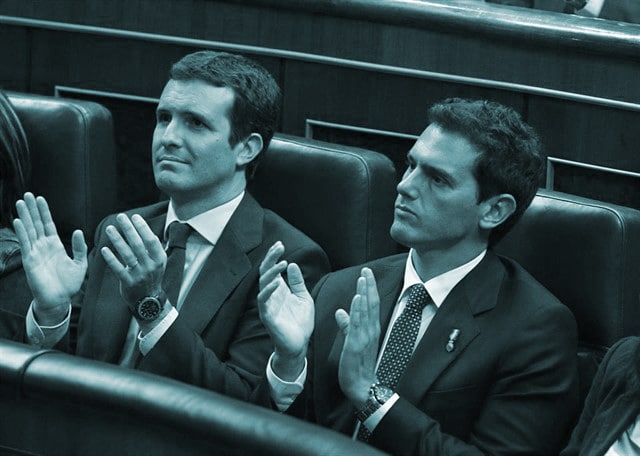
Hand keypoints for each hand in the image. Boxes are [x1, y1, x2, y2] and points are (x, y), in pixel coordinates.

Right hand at [13, 192, 87, 324]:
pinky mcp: (30, 261)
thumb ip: (80, 247)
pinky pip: (25, 244)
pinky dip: (22, 232)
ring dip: (25, 216)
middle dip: (32, 209)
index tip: (40, 198)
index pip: (48, 224)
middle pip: (36, 223)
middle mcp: (43, 246)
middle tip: (27, 194)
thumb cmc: (69, 284)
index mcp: (55, 245)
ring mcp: (35, 252)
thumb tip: (79, 231)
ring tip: (20, 202)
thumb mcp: (80, 263)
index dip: (44, 211)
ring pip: (29, 230)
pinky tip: (18, 221)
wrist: (59, 300)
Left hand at [100, 213, 166, 304]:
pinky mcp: (128, 282)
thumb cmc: (152, 277)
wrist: (148, 301)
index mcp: (159, 259)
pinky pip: (118, 268)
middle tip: (120, 217)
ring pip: (127, 254)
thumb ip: (155, 249)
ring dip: (118, 240)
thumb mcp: (159, 263)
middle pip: (138, 244)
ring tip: (109, 229)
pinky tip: (104, 249)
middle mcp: (150, 266)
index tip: (135, 216)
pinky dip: (111, 259)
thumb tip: (151, 234)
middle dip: (129, 229)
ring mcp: (139, 274)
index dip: (143, 228)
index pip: (151, 240)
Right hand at [258, 241, 313, 379]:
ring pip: (263, 285)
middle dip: (271, 258)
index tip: (280, 244)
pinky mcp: (268, 317)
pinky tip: (276, 282)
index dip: (274, 256)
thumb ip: (298, 282)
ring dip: (271, 272)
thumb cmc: (300, 323)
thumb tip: (293, 265)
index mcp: (278, 290)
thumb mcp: (303, 298)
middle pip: (265, 273)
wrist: (299, 345)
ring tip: (282, 263)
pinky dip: (268, 291)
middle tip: (279, 246)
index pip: (272, 269)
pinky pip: (264, 302)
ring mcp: (267, 306)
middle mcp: (270, 296)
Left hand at [336, 267, 379, 408]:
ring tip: (363, 277)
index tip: (367, 273)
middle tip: (367, 269)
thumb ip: (347, 326)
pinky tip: (357, 298)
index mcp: (369, 329)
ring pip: (366, 310)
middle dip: (369, 285)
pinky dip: (358, 310)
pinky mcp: (356, 344)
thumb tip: (341, 311)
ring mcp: (364, 337)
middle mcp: (370, 330)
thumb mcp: (351, 341)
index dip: (369, 288)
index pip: (371, 304)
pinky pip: (357, 324)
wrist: (361, 386)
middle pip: (371, 303)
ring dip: (364, 293)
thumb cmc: (357, 365)